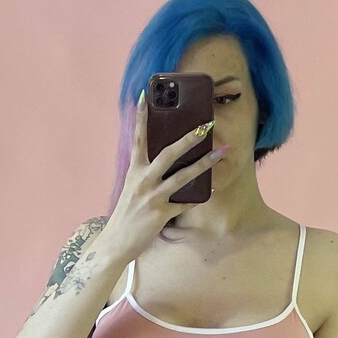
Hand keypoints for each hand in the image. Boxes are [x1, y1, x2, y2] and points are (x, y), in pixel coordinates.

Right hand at [103, 87, 225, 264]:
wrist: (116, 242)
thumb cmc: (127, 214)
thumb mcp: (132, 188)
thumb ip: (146, 173)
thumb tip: (166, 159)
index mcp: (134, 171)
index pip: (138, 138)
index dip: (140, 117)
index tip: (145, 95)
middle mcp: (143, 181)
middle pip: (168, 154)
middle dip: (189, 139)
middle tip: (206, 125)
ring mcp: (152, 198)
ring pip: (182, 177)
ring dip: (204, 163)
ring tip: (221, 152)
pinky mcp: (161, 215)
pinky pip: (185, 202)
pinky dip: (200, 195)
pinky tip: (213, 188)